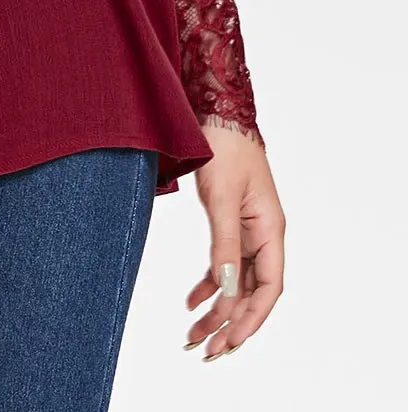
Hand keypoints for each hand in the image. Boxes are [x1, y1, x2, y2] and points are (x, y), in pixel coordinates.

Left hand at [184, 121, 284, 360]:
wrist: (215, 111)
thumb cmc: (224, 147)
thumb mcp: (221, 197)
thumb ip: (224, 244)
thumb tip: (224, 289)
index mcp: (270, 230)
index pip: (268, 287)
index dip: (251, 318)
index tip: (229, 341)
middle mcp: (263, 235)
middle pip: (251, 291)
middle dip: (229, 323)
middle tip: (205, 350)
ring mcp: (247, 229)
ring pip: (234, 281)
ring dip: (216, 309)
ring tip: (193, 335)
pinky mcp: (229, 222)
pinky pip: (222, 262)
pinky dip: (208, 283)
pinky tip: (191, 301)